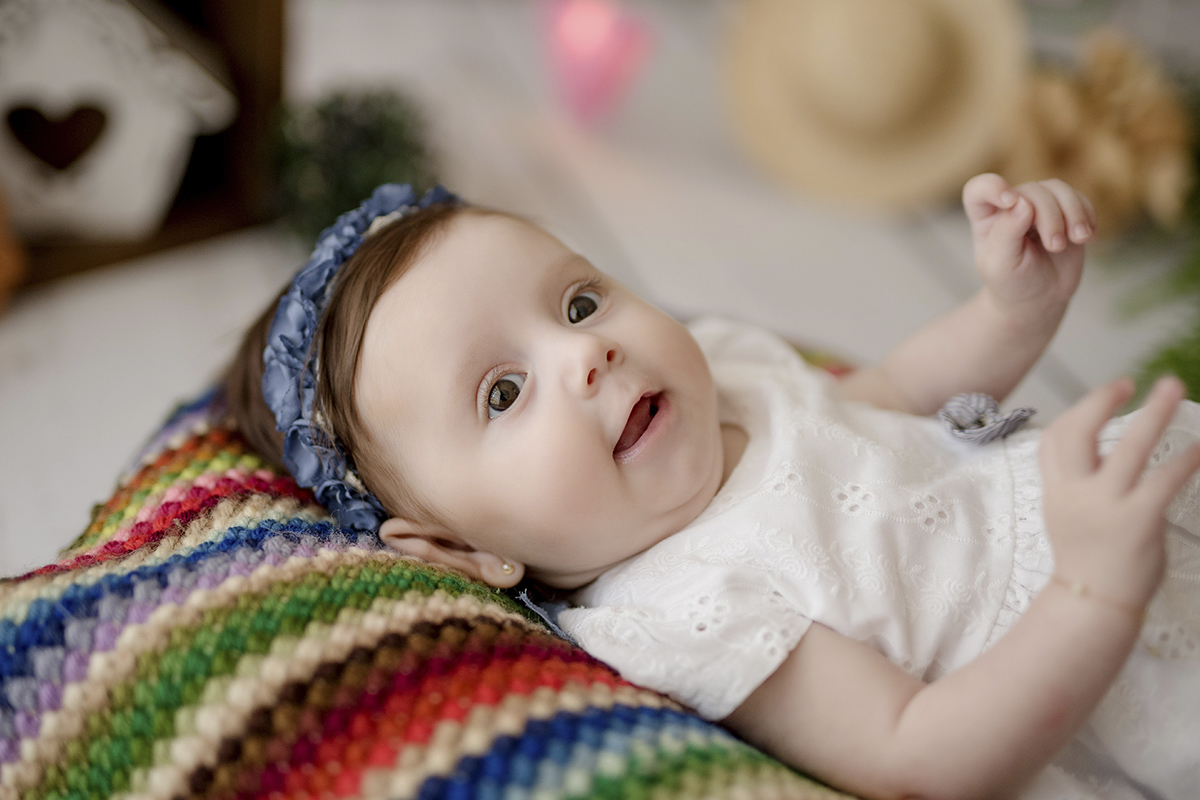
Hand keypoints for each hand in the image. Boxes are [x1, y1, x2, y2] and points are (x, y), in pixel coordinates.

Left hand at [963, 174, 1095, 326]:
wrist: (1038, 299)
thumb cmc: (1012, 283)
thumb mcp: (1001, 265)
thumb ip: (1007, 233)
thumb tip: (1022, 203)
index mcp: (985, 217)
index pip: (980, 189)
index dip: (993, 187)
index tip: (1010, 202)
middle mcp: (1011, 206)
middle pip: (1032, 191)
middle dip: (1049, 216)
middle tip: (1055, 246)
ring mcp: (1040, 206)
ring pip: (1058, 189)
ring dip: (1073, 212)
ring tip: (1078, 238)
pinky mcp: (1065, 212)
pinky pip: (1080, 198)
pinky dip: (1088, 214)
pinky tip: (1088, 237)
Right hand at [1040, 376, 1199, 610]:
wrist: (1092, 605)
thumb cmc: (1087, 560)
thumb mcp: (1068, 516)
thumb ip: (1081, 485)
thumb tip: (1112, 454)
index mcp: (1056, 491)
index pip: (1054, 438)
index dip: (1077, 411)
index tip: (1104, 396)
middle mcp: (1075, 493)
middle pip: (1078, 431)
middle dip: (1101, 400)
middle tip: (1128, 382)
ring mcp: (1106, 505)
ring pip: (1129, 447)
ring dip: (1154, 412)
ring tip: (1172, 387)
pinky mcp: (1138, 520)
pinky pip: (1165, 479)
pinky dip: (1185, 459)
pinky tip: (1199, 448)